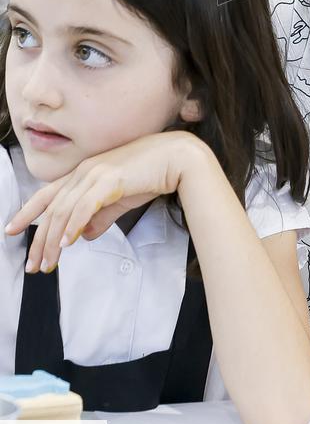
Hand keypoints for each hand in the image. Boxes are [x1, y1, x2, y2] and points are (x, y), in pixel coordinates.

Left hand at [4, 132, 208, 272]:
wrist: (178, 158)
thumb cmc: (151, 174)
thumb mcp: (120, 199)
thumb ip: (101, 217)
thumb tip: (83, 237)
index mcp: (85, 172)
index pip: (48, 194)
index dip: (28, 213)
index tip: (11, 231)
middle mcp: (85, 170)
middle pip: (52, 208)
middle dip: (39, 239)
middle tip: (33, 265)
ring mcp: (96, 173)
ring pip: (64, 210)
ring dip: (53, 240)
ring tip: (48, 264)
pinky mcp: (110, 179)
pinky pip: (85, 206)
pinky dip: (73, 225)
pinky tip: (69, 244)